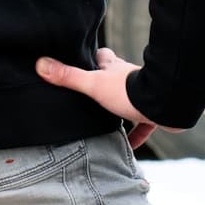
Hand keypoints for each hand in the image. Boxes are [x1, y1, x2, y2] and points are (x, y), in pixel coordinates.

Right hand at [35, 47, 178, 148]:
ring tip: (108, 123)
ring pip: (129, 99)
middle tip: (92, 96)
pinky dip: (137, 135)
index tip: (83, 61)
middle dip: (105, 83)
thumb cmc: (128, 91)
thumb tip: (40, 64)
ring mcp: (141, 94)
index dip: (92, 58)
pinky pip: (144, 124)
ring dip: (120, 108)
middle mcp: (127, 78)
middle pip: (114, 76)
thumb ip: (68, 77)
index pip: (101, 56)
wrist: (164, 104)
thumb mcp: (93, 84)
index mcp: (112, 67)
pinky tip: (130, 148)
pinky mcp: (153, 112)